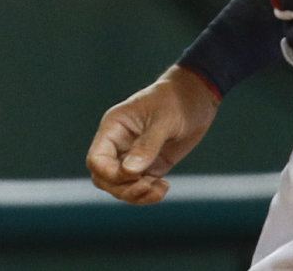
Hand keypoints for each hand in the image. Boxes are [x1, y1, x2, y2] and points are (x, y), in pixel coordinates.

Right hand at [85, 65, 218, 203]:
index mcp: (113, 128)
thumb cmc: (176, 101)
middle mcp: (118, 144)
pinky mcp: (149, 166)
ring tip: (160, 188)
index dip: (110, 174)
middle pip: (104, 179)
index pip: (96, 160)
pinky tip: (164, 186)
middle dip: (123, 188)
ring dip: (137, 195)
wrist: (196, 98)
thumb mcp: (163, 120)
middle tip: (148, 185)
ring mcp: (133, 157)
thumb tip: (129, 172)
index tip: (135, 175)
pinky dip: (149, 194)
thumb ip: (147, 145)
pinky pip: (139, 187)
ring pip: (120, 187)